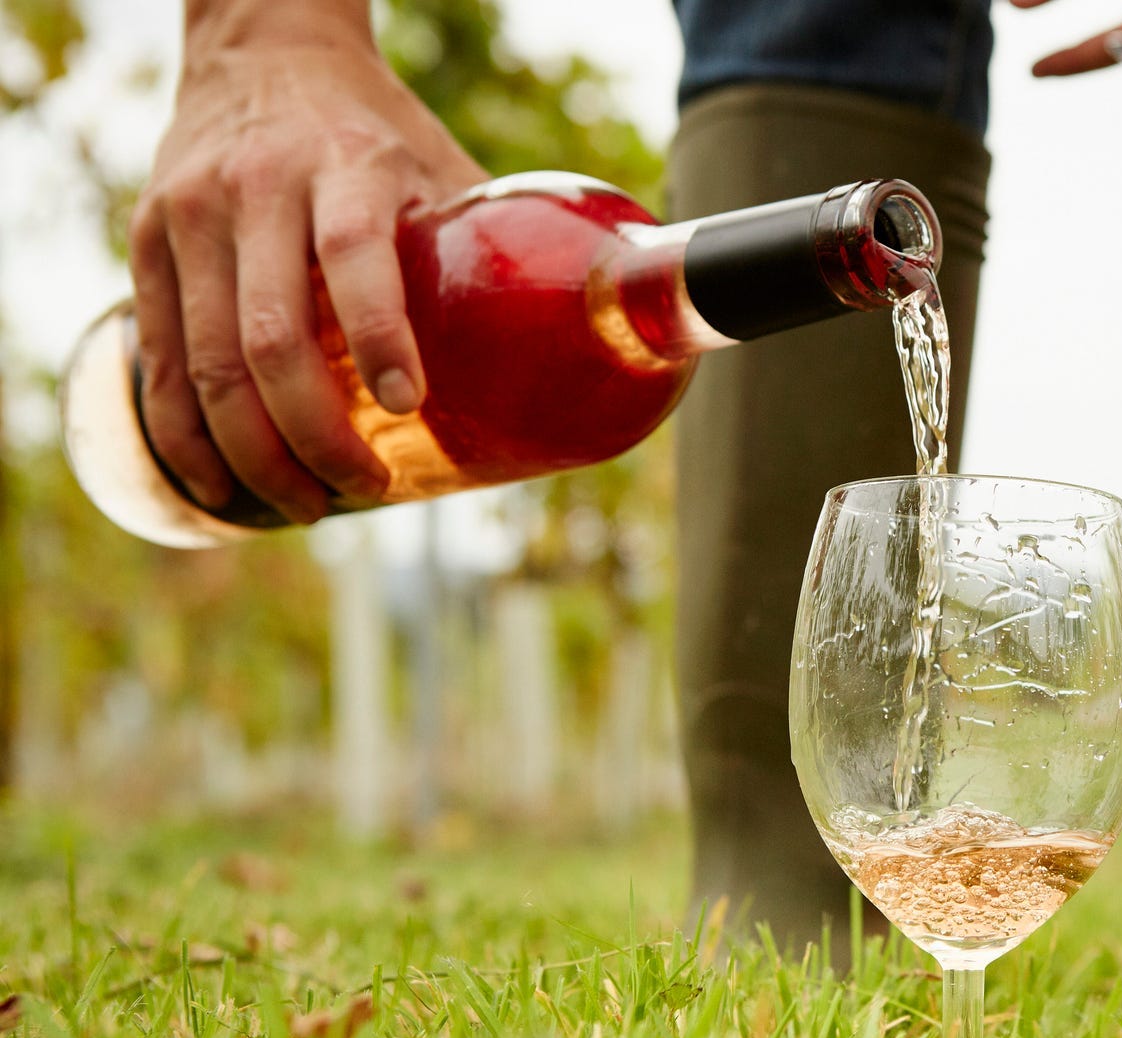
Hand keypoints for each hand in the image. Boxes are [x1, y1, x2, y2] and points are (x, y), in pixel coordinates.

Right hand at [129, 12, 484, 522]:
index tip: (412, 407)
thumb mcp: (438, 165)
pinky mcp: (147, 243)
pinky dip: (187, 434)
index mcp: (345, 167)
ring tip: (306, 506)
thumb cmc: (374, 132)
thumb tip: (579, 339)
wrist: (264, 52)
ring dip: (255, 454)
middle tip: (367, 487)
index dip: (380, 338)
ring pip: (209, 363)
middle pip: (271, 338)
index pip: (355, 256)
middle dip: (317, 435)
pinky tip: (222, 485)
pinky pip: (160, 359)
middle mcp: (256, 190)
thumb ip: (488, 244)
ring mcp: (189, 217)